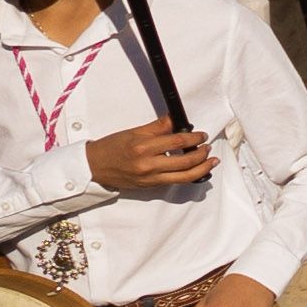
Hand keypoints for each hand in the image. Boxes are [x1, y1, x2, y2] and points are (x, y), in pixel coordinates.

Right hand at [88, 120, 216, 191]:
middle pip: (185, 162)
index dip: (193, 137)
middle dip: (201, 154)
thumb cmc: (112, 147)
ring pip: (184, 177)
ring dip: (202, 169)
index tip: (201, 135)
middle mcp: (148, 165)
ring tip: (211, 161)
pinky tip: (196, 170)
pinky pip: (175, 182)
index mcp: (143, 147)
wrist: (95, 166)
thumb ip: (157, 127)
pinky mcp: (151, 187)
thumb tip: (175, 119)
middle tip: (208, 147)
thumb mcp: (133, 132)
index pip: (176, 141)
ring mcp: (150, 178)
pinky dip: (189, 176)